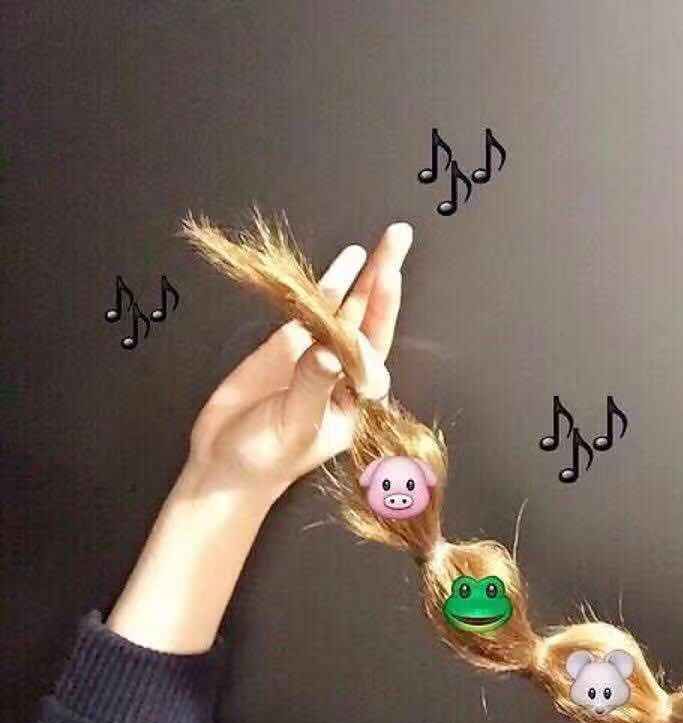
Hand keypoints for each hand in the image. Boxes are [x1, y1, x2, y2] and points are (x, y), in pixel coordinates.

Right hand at [186, 222, 413, 498]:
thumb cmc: (265, 458)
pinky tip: (348, 261)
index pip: (374, 351)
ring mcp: (316, 356)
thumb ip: (311, 386)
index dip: (379, 316)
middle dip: (384, 280)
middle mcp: (342, 373)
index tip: (385, 282)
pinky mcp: (288, 346)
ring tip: (385, 241)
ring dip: (364, 276)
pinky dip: (329, 285)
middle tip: (398, 238)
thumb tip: (328, 351)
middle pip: (368, 321)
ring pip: (345, 310)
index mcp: (355, 400)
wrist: (223, 463)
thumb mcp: (293, 424)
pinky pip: (313, 310)